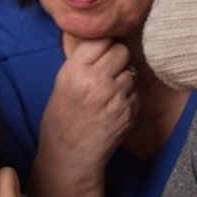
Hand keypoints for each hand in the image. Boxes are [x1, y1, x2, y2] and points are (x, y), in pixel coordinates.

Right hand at [39, 37, 137, 178]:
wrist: (69, 156)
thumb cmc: (61, 120)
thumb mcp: (62, 84)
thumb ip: (82, 62)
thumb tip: (104, 41)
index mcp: (75, 71)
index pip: (102, 39)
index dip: (104, 44)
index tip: (102, 50)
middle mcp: (96, 81)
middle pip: (121, 50)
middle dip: (117, 57)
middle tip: (108, 69)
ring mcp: (116, 97)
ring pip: (131, 71)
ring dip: (124, 76)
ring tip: (109, 91)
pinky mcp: (129, 111)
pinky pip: (135, 91)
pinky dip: (128, 95)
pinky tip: (113, 106)